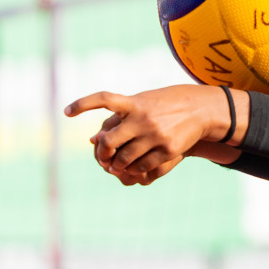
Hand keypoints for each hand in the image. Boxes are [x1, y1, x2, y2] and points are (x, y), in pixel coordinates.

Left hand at [66, 85, 245, 181]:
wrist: (202, 109)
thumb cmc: (167, 104)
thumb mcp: (144, 102)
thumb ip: (119, 117)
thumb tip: (93, 140)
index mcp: (134, 102)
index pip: (103, 99)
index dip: (83, 104)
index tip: (66, 112)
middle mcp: (143, 118)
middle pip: (109, 141)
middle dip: (102, 153)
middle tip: (102, 158)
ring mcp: (155, 135)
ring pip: (125, 158)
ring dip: (117, 166)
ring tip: (117, 167)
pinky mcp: (168, 149)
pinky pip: (144, 166)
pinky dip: (136, 170)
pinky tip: (134, 169)